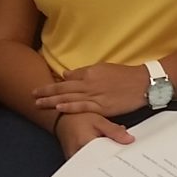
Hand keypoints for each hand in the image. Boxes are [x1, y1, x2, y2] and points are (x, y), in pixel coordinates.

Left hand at [34, 63, 151, 118]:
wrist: (144, 83)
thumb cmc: (126, 75)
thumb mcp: (104, 68)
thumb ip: (85, 72)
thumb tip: (67, 75)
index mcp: (90, 72)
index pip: (68, 79)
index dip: (53, 84)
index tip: (41, 88)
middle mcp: (90, 83)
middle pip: (64, 88)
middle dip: (47, 91)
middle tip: (32, 94)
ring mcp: (95, 95)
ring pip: (69, 97)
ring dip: (53, 100)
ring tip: (38, 103)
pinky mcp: (102, 106)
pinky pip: (83, 106)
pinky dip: (70, 107)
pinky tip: (59, 108)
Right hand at [55, 111, 134, 159]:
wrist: (62, 119)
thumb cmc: (79, 118)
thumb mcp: (99, 121)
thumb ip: (114, 131)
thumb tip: (129, 140)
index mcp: (85, 144)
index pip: (105, 157)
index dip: (117, 156)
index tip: (127, 155)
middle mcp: (78, 156)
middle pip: (100, 163)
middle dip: (112, 159)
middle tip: (124, 157)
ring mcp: (75, 160)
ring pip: (95, 164)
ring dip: (105, 159)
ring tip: (115, 156)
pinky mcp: (75, 161)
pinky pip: (90, 163)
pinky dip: (99, 159)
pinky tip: (106, 154)